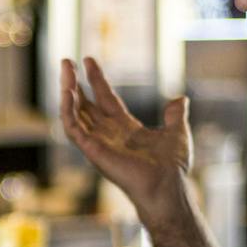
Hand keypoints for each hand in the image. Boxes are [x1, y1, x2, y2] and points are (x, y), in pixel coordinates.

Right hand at [59, 57, 191, 221]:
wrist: (167, 185)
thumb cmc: (171, 167)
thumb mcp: (177, 133)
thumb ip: (175, 116)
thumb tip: (181, 99)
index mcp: (125, 128)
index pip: (105, 99)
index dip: (96, 80)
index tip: (89, 60)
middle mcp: (108, 134)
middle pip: (85, 104)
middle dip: (74, 83)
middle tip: (66, 61)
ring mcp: (98, 142)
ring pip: (74, 113)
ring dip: (67, 91)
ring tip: (65, 69)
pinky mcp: (92, 150)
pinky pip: (73, 128)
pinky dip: (67, 111)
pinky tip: (67, 93)